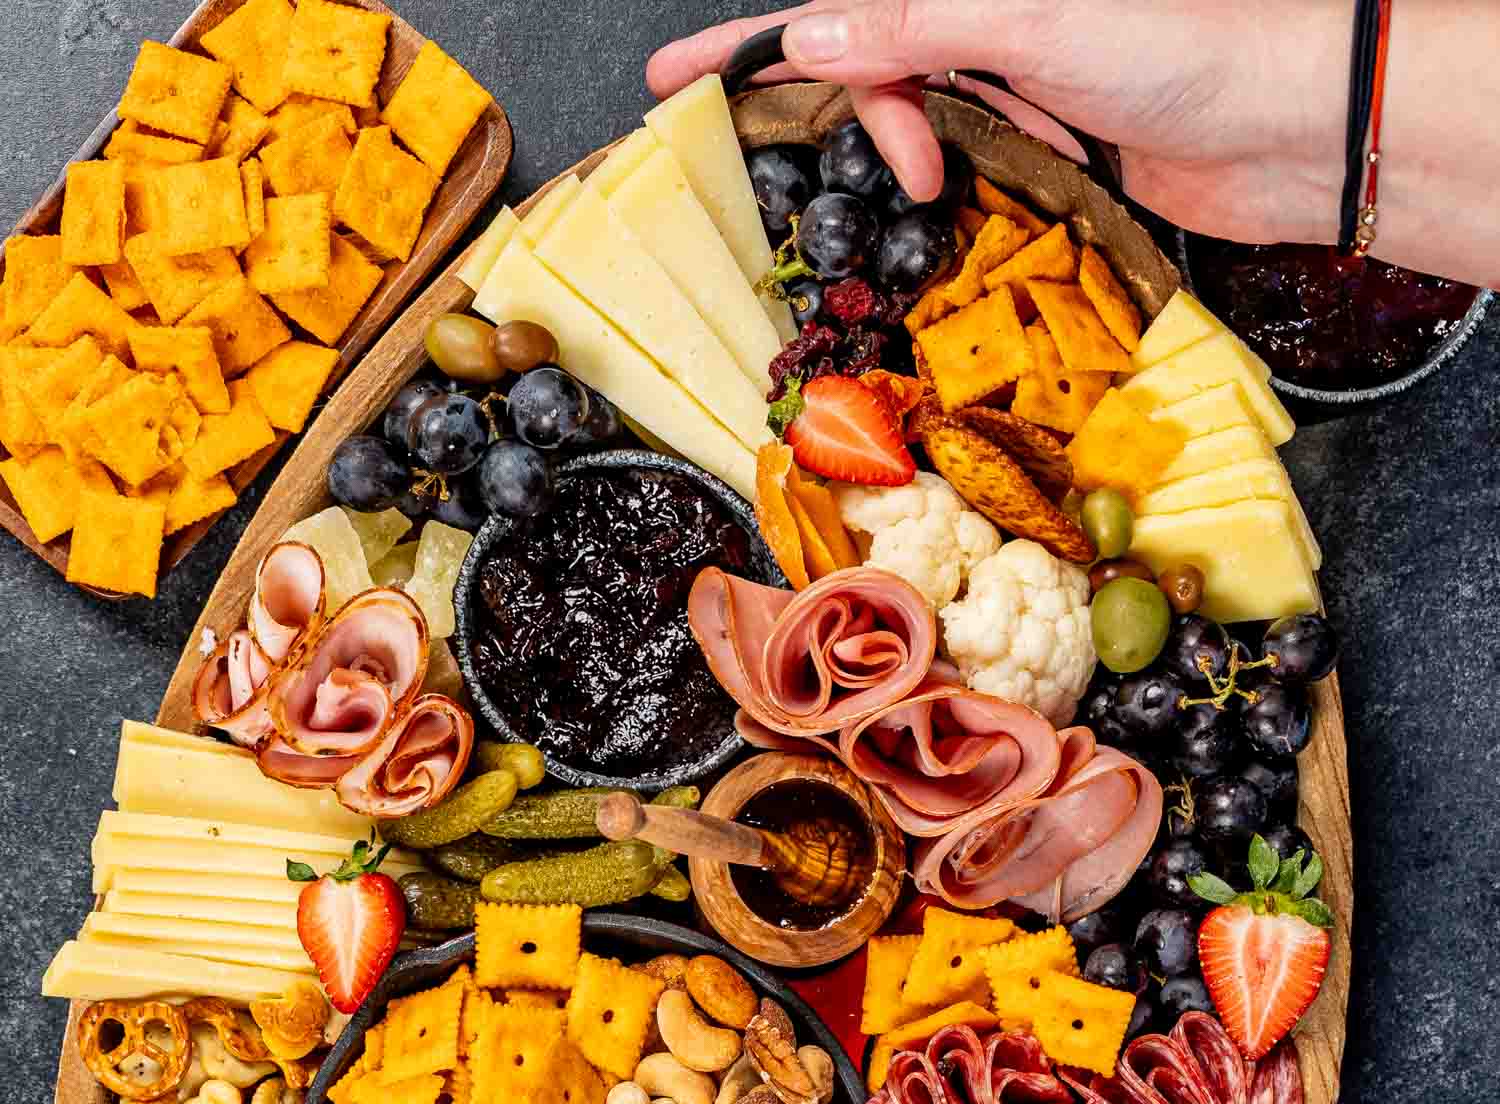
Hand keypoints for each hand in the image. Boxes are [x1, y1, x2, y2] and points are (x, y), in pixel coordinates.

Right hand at [647, 0, 1349, 246]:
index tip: (670, 89)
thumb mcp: (1029, 25)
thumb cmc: (1180, 52)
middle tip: (892, 178)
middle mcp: (984, 20)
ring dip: (922, 161)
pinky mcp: (1050, 139)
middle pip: (869, 67)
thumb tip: (811, 33)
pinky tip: (1002, 192)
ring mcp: (1017, 78)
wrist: (1286, 124)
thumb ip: (914, 27)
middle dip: (856, 123)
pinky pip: (977, 165)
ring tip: (947, 190)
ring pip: (920, 121)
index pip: (833, 12)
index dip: (748, 49)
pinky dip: (976, 185)